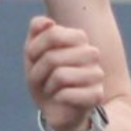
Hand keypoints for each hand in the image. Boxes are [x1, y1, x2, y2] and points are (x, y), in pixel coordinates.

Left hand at [24, 16, 104, 130]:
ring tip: (51, 89)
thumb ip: (37, 30)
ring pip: (60, 75)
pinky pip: (67, 93)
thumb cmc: (45, 76)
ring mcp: (97, 73)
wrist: (56, 108)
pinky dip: (57, 98)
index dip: (34, 49)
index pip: (52, 34)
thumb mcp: (34, 52)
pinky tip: (60, 99)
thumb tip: (48, 22)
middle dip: (38, 71)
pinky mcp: (97, 94)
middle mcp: (91, 53)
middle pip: (52, 56)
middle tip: (41, 79)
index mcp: (78, 38)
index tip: (33, 59)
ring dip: (47, 86)